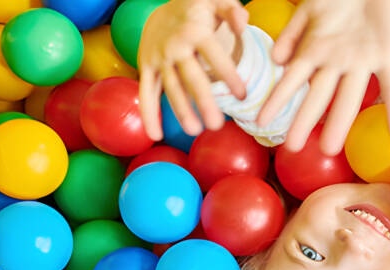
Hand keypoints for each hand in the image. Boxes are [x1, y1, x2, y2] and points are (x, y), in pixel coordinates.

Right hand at [137, 0, 246, 138]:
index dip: (228, 75)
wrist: (165, 6)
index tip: (242, 95)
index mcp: (196, 32)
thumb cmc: (200, 8)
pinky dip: (149, 113)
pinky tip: (155, 135)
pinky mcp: (146, 66)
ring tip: (194, 130)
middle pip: (190, 77)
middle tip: (217, 124)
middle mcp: (175, 46)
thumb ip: (232, 11)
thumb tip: (244, 23)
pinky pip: (146, 92)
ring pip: (170, 87)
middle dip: (203, 102)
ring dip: (181, 110)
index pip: (214, 55)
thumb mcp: (218, 1)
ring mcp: (158, 58)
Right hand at [258, 0, 389, 153]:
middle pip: (319, 95)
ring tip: (329, 150)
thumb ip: (292, 33)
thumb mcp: (309, 10)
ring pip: (348, 96)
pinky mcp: (387, 55)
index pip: (292, 79)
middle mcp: (338, 61)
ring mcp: (362, 61)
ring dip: (339, 122)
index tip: (262, 121)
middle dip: (305, 121)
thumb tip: (276, 60)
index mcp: (317, 50)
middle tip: (293, 148)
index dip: (278, 100)